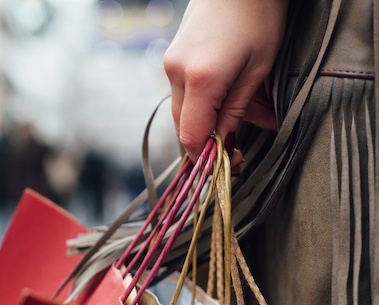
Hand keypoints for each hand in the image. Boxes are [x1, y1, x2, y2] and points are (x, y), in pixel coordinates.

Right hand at [163, 0, 287, 162]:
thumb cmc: (258, 15)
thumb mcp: (258, 68)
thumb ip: (238, 110)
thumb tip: (225, 143)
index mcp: (200, 78)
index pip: (191, 135)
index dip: (207, 156)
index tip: (231, 164)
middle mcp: (176, 72)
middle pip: (183, 126)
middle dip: (210, 141)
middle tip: (241, 148)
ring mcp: (171, 63)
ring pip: (184, 110)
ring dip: (211, 121)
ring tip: (250, 116)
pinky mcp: (173, 57)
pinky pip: (185, 92)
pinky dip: (206, 102)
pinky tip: (233, 98)